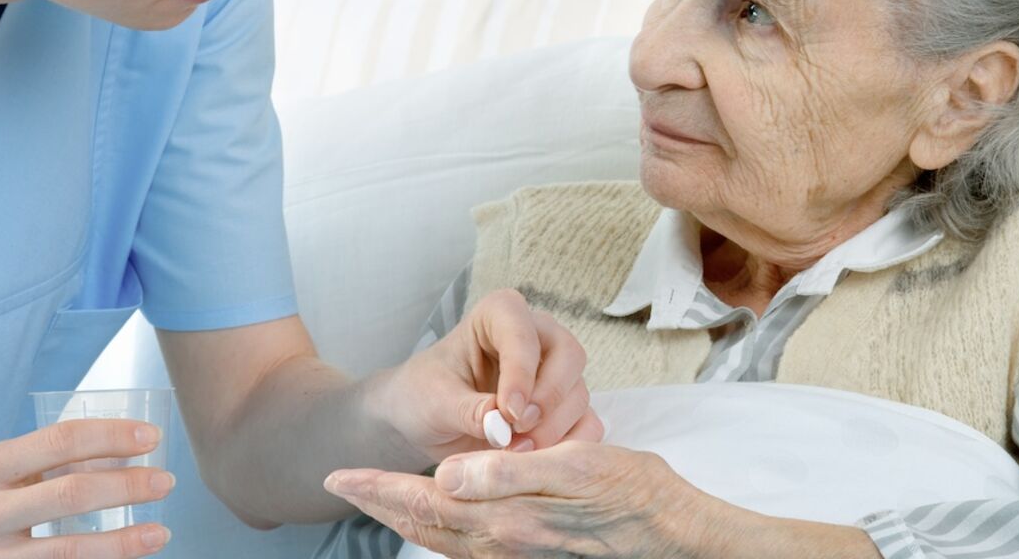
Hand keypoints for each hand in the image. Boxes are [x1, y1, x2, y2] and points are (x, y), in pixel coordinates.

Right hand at [0, 418, 174, 557]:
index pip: (60, 441)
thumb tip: (107, 458)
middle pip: (73, 494)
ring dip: (124, 541)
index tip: (149, 439)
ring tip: (160, 532)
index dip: (111, 437)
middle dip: (129, 488)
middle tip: (165, 481)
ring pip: (71, 550)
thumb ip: (32, 467)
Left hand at [324, 441, 703, 557]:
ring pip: (443, 540)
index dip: (378, 489)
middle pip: (424, 527)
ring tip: (382, 497)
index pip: (424, 501)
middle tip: (343, 486)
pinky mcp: (532, 558)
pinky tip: (445, 516)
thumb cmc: (637, 497)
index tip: (338, 478)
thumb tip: (447, 473)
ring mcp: (517, 558)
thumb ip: (506, 473)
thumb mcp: (575, 468)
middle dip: (382, 505)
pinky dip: (442, 530)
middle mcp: (503, 547)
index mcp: (506, 520)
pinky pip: (470, 547)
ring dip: (408, 517)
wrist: (679, 540)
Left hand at [375, 289, 603, 463]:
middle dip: (548, 397)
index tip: (508, 411)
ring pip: (579, 392)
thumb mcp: (434, 400)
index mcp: (499, 315)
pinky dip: (568, 447)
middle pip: (569, 355)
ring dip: (553, 428)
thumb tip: (500, 424)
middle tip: (518, 431)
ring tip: (514, 453)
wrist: (424, 420)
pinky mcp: (563, 409)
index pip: (523, 330)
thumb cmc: (424, 394)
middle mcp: (536, 337)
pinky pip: (586, 424)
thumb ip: (467, 409)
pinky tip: (535, 463)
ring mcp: (554, 373)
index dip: (522, 371)